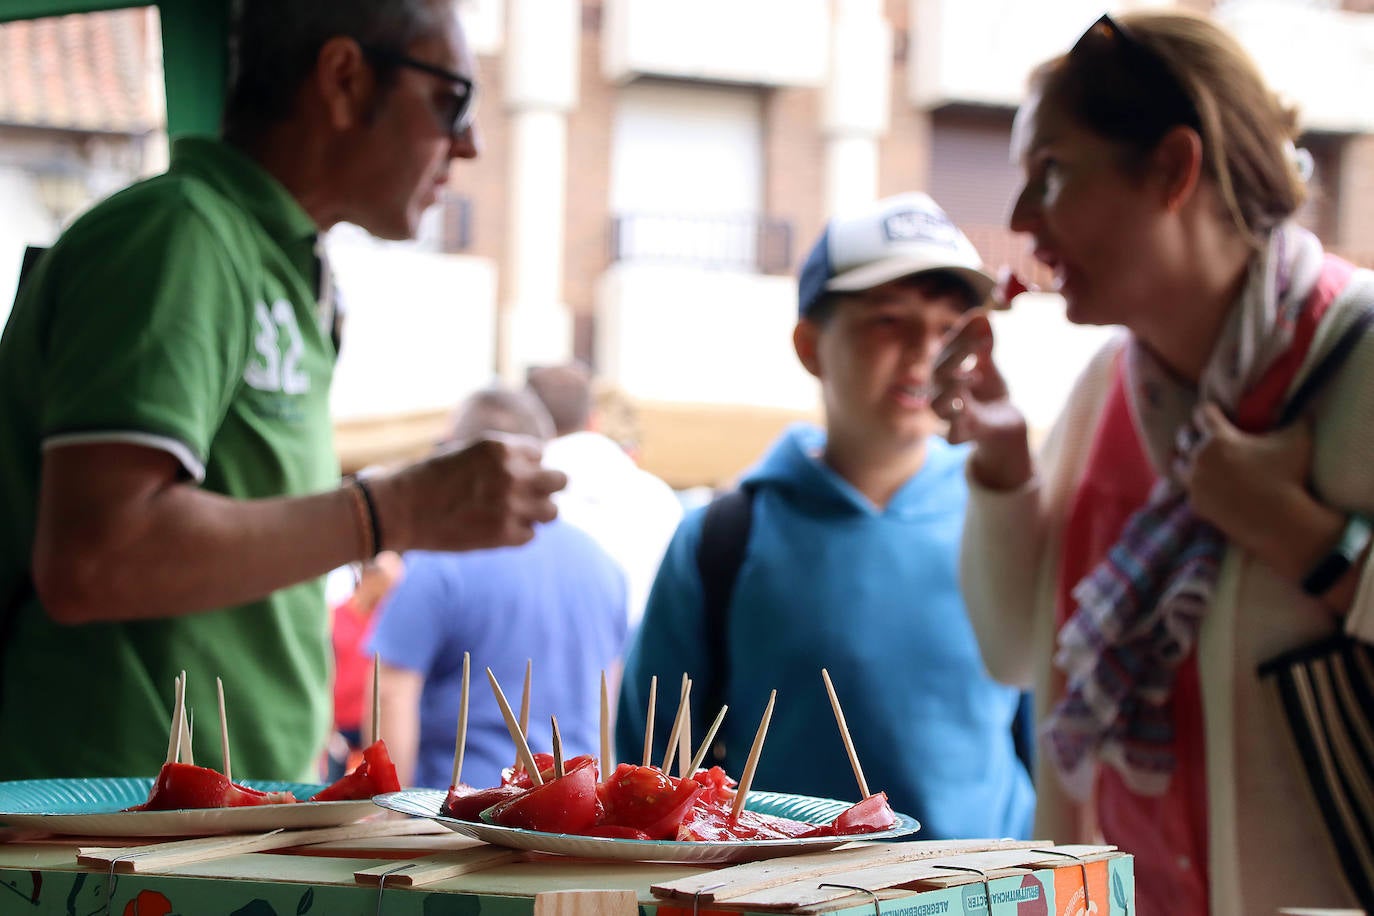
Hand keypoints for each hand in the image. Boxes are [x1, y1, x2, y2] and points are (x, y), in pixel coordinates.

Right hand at [369, 435, 566, 551]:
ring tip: (514, 515)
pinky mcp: (503, 534)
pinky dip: (519, 534)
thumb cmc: (428, 478)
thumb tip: (533, 465)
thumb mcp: (467, 452)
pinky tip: (498, 530)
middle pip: (560, 480)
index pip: (540, 453)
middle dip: (547, 487)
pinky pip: (531, 535)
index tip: (513, 475)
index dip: (528, 465)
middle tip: (528, 496)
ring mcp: (510, 505)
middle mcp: (511, 473)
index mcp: (500, 447)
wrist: (399, 509)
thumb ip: (500, 458)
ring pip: (552, 512)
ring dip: (537, 514)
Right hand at [931, 309, 1031, 489]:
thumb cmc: (990, 393)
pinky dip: (955, 424)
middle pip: (938, 373)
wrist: (1005, 425)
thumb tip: (982, 314)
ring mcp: (951, 416)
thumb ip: (983, 345)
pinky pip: (952, 435)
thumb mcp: (988, 366)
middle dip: (957, 356)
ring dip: (951, 388)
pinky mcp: (963, 435)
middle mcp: (942, 393)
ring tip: (974, 377)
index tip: (981, 322)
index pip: (945, 351)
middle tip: (980, 344)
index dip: (961, 337)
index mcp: (945, 375)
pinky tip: (965, 409)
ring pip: (936, 405)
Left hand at [1178, 404, 1334, 575]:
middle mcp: (1200, 458)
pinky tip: (1203, 487)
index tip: (1214, 411)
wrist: (1279, 522)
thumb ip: (1300, 420)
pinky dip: (1195, 488)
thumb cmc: (1289, 476)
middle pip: (1184, 437)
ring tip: (1195, 461)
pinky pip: (1188, 491)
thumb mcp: (1299, 441)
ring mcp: (1195, 483)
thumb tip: (1308, 408)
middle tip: (1202, 436)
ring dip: (1186, 461)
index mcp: (1218, 438)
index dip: (1209, 411)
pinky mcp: (1196, 504)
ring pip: (1178, 465)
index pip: (1202, 413)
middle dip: (1193, 434)